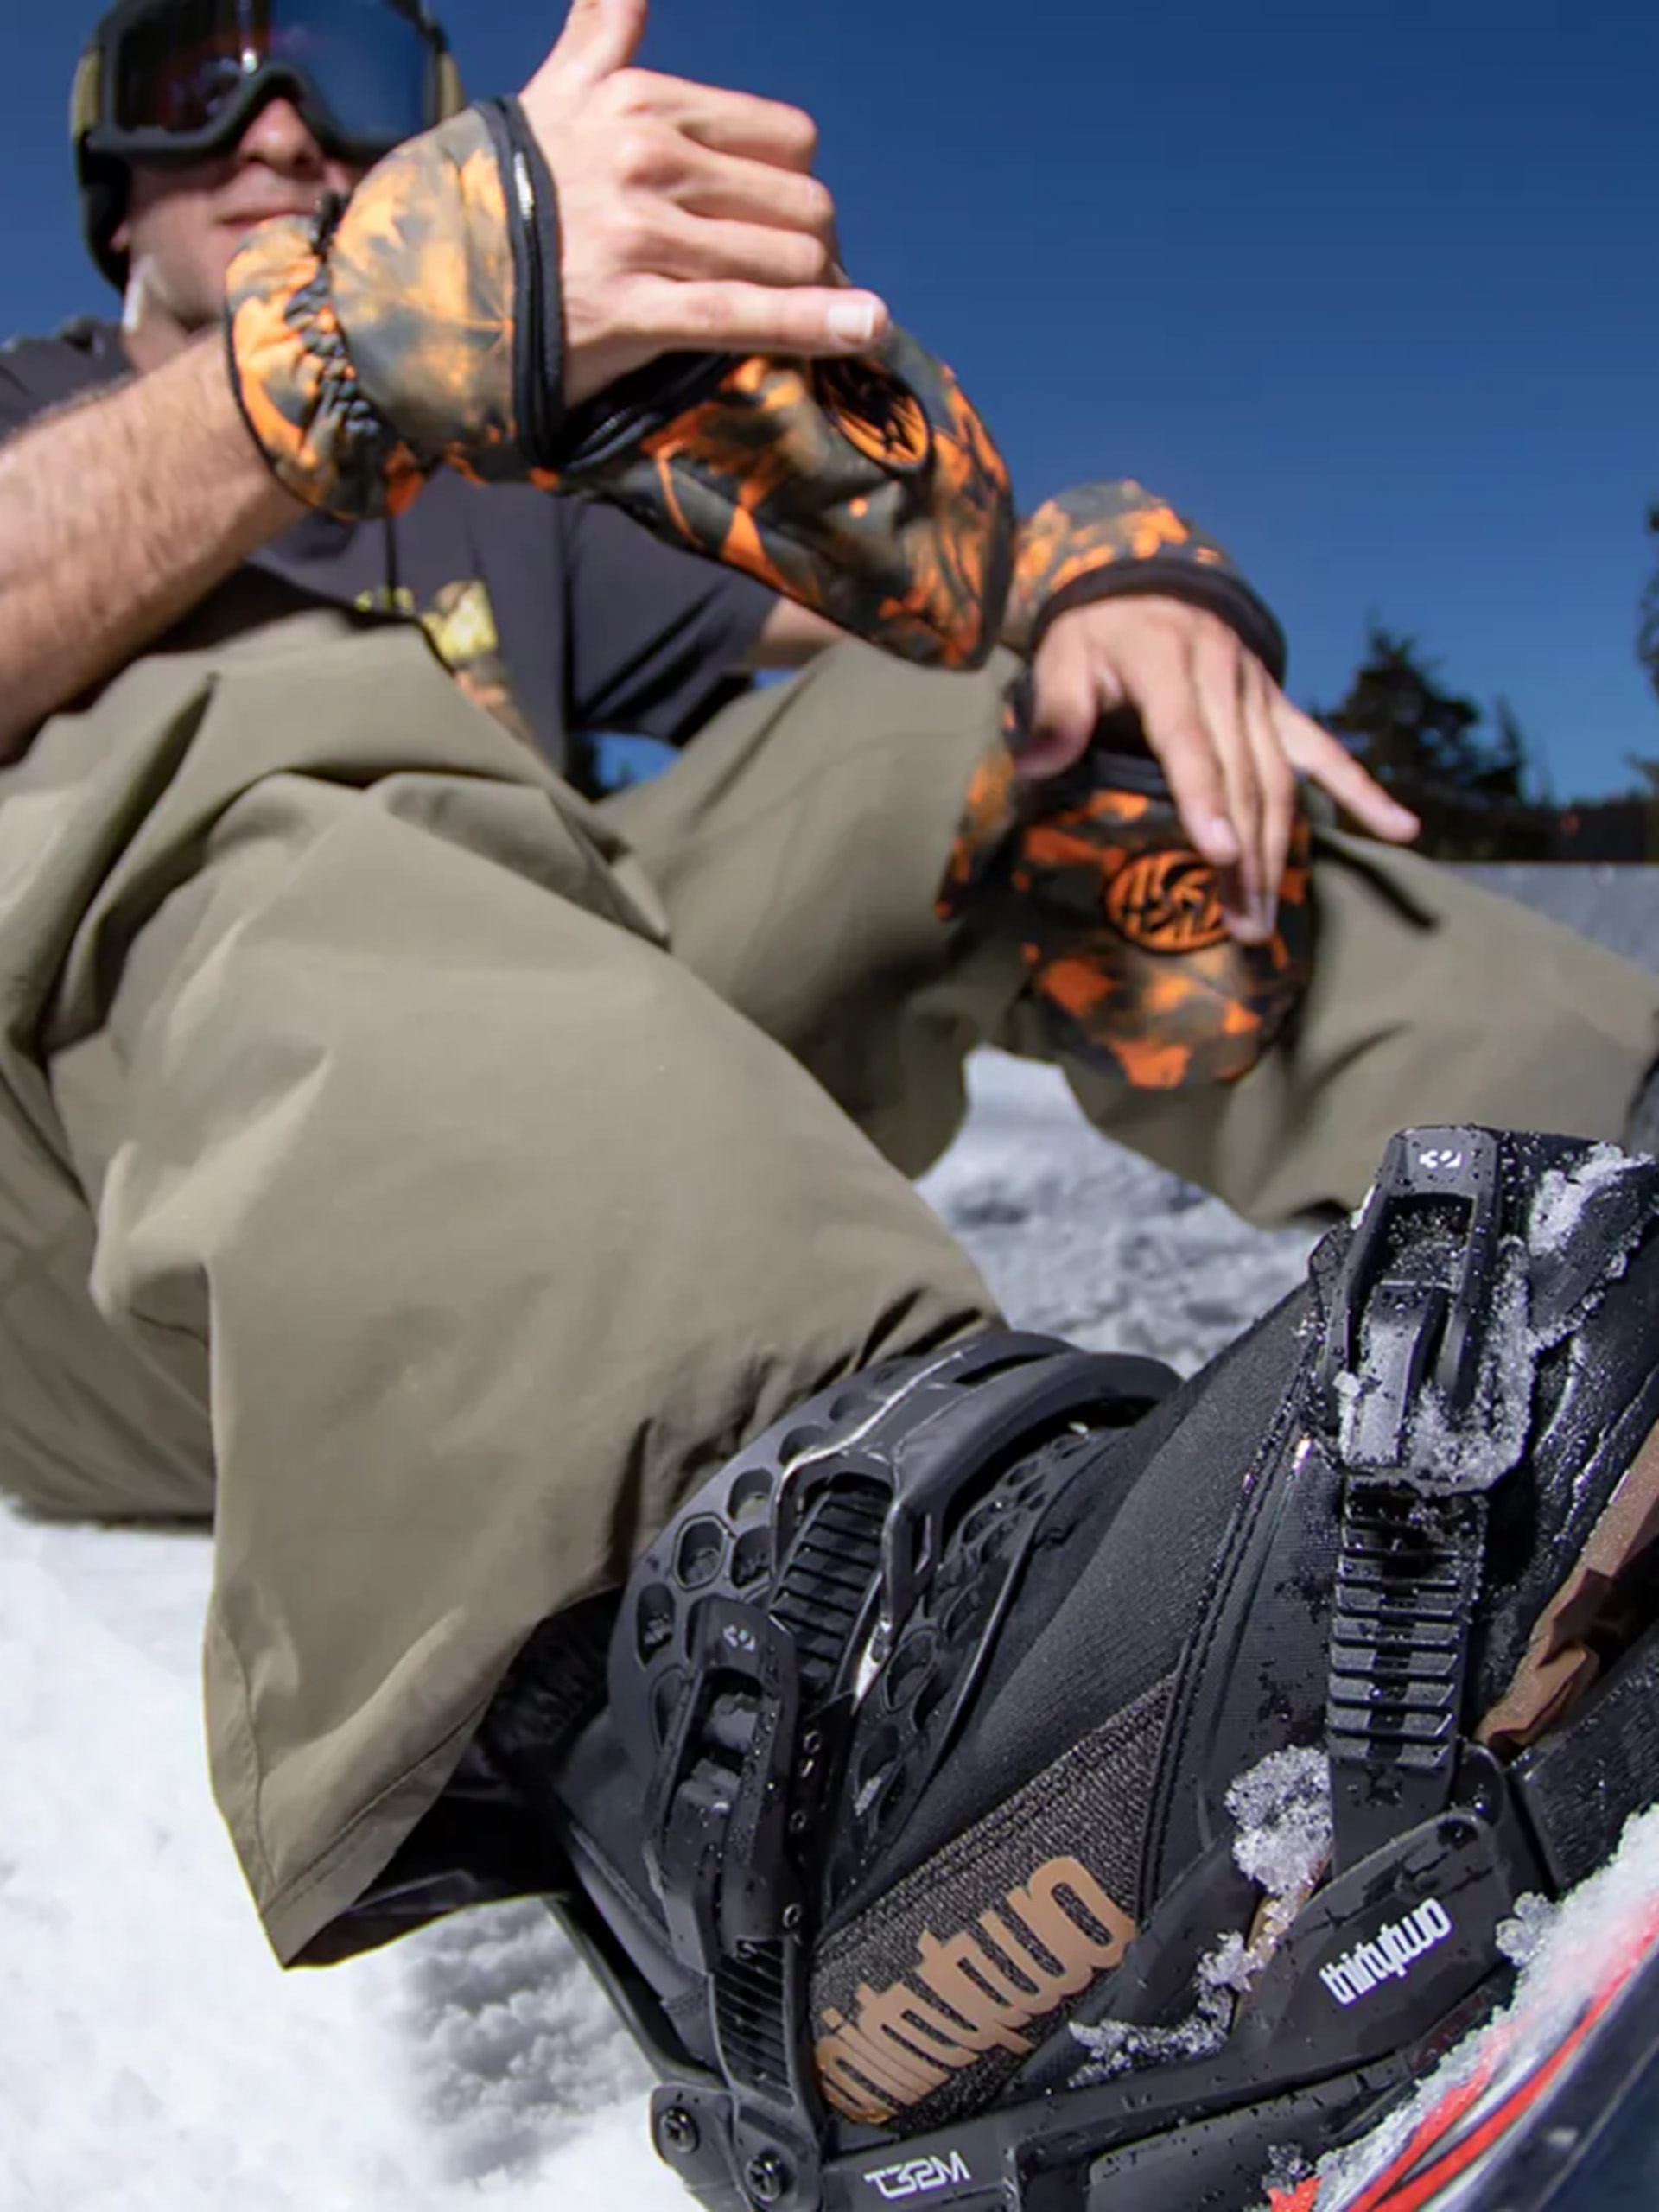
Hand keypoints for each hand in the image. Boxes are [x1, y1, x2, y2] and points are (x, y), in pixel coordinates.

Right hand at [520, 0, 889, 403]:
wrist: (427, 282)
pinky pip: (747, 314)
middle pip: (799, 202)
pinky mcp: (634, 309)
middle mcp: (648, 158)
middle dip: (816, 246)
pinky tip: (865, 329)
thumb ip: (602, 30)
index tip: (788, 221)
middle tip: (805, 281)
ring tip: (829, 315)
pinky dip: (816, 325)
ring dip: (820, 292)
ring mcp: (642, 235)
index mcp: (642, 103)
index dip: (798, 187)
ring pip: (786, 257)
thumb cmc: (508, 193)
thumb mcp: (557, 92)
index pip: (783, 138)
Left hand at [1020, 597, 1419, 944]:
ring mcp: (1260, 696)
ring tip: (1267, 918)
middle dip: (1247, 856)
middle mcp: (1225, 682)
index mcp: (1168, 666)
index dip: (1205, 797)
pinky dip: (1364, 791)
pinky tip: (1402, 830)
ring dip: (1279, 852)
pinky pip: (1326, 751)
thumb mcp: (1062, 655)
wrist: (1148, 580)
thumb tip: (1035, 765)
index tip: (1219, 852)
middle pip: (1243, 777)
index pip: (1189, 740)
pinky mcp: (1279, 708)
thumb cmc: (1098, 631)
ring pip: (1280, 780)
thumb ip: (1056, 710)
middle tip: (1242, 925)